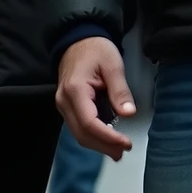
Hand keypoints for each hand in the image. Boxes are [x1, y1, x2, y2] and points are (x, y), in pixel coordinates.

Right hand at [56, 35, 136, 158]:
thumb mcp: (113, 64)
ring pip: (78, 133)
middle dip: (103, 146)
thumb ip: (120, 90)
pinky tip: (106, 140)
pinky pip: (78, 126)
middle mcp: (64, 101)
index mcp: (75, 90)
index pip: (89, 123)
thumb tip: (128, 113)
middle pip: (81, 133)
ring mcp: (63, 105)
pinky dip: (92, 136)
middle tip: (123, 152)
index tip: (125, 144)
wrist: (78, 40)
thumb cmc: (96, 49)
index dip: (107, 137)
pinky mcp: (67, 106)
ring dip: (97, 144)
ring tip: (117, 151)